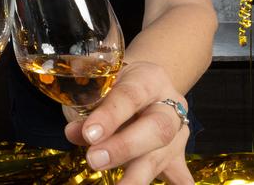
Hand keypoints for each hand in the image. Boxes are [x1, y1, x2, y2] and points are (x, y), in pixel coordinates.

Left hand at [64, 61, 193, 184]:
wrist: (142, 83)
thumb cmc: (114, 83)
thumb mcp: (99, 84)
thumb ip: (86, 107)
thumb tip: (73, 133)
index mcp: (149, 78)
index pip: (130, 96)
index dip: (109, 116)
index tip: (88, 134)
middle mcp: (170, 104)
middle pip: (156, 128)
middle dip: (124, 148)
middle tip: (94, 160)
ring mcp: (178, 131)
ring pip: (163, 154)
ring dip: (137, 176)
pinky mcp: (178, 154)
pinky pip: (180, 175)